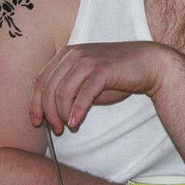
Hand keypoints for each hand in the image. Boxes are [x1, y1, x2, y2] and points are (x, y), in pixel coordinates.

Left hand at [30, 41, 175, 132]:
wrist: (149, 64)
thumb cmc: (118, 74)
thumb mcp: (88, 80)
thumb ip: (70, 90)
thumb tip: (52, 112)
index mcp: (66, 54)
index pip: (40, 80)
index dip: (34, 104)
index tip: (37, 122)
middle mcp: (73, 54)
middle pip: (48, 88)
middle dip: (49, 113)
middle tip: (56, 129)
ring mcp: (87, 60)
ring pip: (62, 92)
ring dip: (62, 114)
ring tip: (68, 127)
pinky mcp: (102, 70)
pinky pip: (83, 94)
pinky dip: (77, 111)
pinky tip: (77, 122)